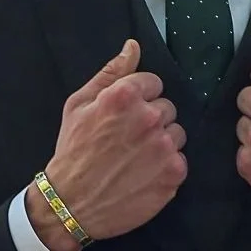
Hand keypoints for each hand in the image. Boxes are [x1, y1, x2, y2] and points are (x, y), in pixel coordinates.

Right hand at [30, 40, 185, 250]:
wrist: (71, 203)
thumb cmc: (72, 151)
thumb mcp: (79, 104)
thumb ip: (111, 73)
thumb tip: (133, 46)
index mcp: (125, 95)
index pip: (154, 83)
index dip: (138, 99)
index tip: (124, 116)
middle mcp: (148, 118)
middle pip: (166, 108)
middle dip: (150, 121)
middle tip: (127, 140)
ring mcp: (164, 147)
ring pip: (176, 133)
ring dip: (161, 143)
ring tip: (136, 158)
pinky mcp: (174, 174)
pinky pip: (180, 160)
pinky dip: (165, 167)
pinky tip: (143, 174)